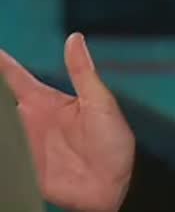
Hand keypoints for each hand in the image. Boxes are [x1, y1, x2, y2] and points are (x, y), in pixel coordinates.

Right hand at [0, 33, 134, 211]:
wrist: (115, 184)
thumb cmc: (113, 142)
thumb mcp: (100, 102)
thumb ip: (82, 72)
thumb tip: (74, 37)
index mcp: (47, 102)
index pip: (16, 78)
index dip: (1, 64)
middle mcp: (30, 121)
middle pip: (0, 102)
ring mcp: (24, 144)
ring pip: (1, 127)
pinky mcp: (22, 168)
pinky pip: (4, 156)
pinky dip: (2, 150)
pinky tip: (4, 140)